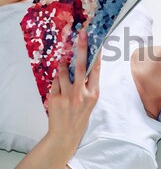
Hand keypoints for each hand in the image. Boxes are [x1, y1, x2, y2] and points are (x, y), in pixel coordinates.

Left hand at [47, 28, 100, 152]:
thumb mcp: (91, 100)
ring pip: (64, 72)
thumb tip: (85, 65)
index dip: (97, 55)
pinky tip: (59, 85)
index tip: (97, 42)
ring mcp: (68, 96)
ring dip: (63, 66)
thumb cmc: (80, 115)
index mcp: (94, 94)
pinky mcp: (55, 98)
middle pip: (82, 66)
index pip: (96, 70)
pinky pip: (55, 82)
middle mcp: (82, 94)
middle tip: (82, 34)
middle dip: (82, 48)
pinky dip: (57, 80)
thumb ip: (89, 84)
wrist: (66, 134)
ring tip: (64, 63)